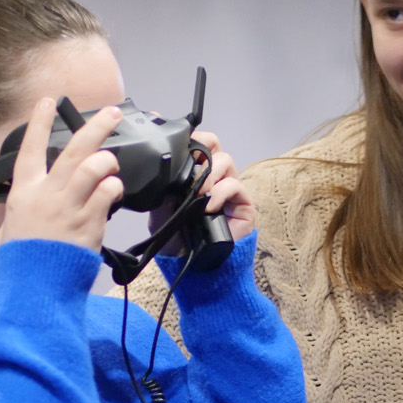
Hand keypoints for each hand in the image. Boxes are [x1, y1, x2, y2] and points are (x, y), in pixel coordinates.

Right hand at [0, 99, 123, 251]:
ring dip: (109, 161)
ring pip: (95, 167)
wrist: (35, 287)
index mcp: (24, 192)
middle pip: (75, 150)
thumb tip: (36, 192)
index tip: (48, 102)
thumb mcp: (12, 224)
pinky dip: (114, 189)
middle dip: (96, 127)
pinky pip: (108, 194)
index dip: (39, 122)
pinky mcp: (90, 223)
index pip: (31, 149)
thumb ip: (28, 202)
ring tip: (112, 164)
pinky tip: (113, 192)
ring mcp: (70, 207)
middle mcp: (47, 195)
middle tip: (111, 113)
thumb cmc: (22, 260)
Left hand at [147, 129, 256, 250]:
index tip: (178, 142)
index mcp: (195, 174)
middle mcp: (214, 177)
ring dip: (209, 174)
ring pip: (226, 161)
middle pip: (215, 146)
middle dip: (202, 150)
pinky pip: (234, 185)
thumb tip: (159, 169)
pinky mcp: (243, 203)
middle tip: (189, 166)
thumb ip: (162, 188)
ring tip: (197, 194)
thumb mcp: (161, 209)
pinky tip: (208, 206)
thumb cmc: (176, 238)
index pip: (199, 145)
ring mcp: (229, 188)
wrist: (188, 263)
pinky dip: (220, 192)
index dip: (192, 139)